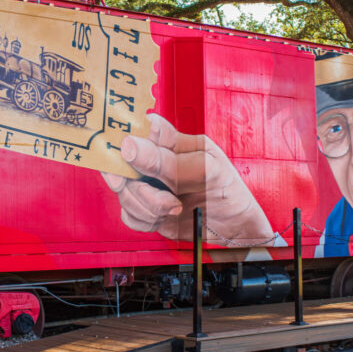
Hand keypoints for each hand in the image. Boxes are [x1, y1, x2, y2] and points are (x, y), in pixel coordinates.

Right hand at [103, 114, 274, 244]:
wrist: (233, 225)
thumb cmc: (225, 187)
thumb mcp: (205, 170)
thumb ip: (167, 161)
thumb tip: (129, 146)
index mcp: (167, 138)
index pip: (133, 126)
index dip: (119, 138)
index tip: (125, 154)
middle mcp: (151, 158)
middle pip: (120, 164)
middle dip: (136, 185)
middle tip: (156, 194)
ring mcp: (146, 183)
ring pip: (123, 193)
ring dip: (147, 206)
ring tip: (175, 207)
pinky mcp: (144, 207)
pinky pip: (127, 214)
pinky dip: (144, 220)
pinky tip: (164, 217)